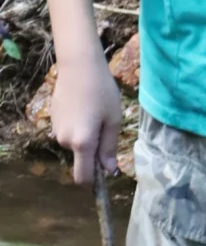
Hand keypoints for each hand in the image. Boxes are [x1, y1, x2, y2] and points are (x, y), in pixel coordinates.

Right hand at [51, 45, 122, 185]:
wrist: (79, 66)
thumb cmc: (102, 91)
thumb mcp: (113, 119)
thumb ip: (109, 147)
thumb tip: (109, 170)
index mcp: (82, 143)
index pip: (83, 177)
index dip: (94, 179)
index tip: (105, 169)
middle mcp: (65, 141)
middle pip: (81, 157)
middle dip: (93, 147)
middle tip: (105, 123)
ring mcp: (56, 131)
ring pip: (75, 143)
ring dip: (85, 135)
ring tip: (94, 110)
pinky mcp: (52, 120)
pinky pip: (68, 131)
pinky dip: (76, 125)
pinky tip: (82, 105)